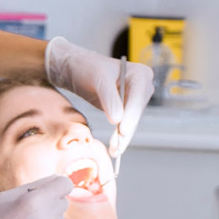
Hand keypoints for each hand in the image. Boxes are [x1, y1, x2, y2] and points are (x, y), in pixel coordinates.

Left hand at [45, 37, 153, 155]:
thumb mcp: (98, 79)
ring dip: (123, 137)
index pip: (138, 97)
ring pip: (131, 121)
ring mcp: (135, 98)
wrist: (76, 68)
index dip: (131, 115)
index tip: (123, 130)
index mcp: (140, 74)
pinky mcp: (125, 107)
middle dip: (126, 129)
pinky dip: (119, 135)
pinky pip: (125, 123)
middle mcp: (142, 86)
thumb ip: (109, 98)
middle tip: (117, 146)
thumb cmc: (87, 67)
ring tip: (114, 150)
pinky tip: (115, 147)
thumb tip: (118, 119)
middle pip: (137, 112)